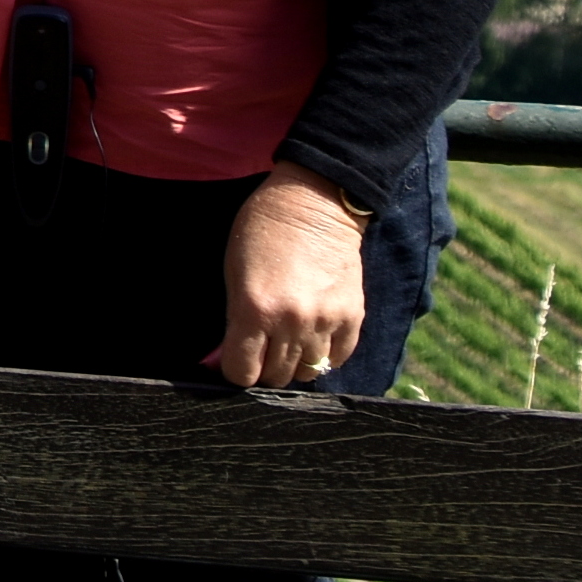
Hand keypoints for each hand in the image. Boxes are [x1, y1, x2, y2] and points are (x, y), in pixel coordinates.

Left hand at [215, 161, 369, 387]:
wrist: (313, 205)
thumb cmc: (261, 232)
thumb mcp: (233, 272)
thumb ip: (235, 318)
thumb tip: (228, 356)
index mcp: (254, 309)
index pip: (242, 371)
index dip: (235, 370)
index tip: (236, 361)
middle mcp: (291, 321)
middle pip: (276, 376)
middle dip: (264, 369)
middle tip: (261, 352)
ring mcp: (325, 321)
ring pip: (308, 372)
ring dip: (294, 364)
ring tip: (287, 344)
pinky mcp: (352, 317)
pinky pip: (338, 358)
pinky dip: (324, 356)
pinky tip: (313, 339)